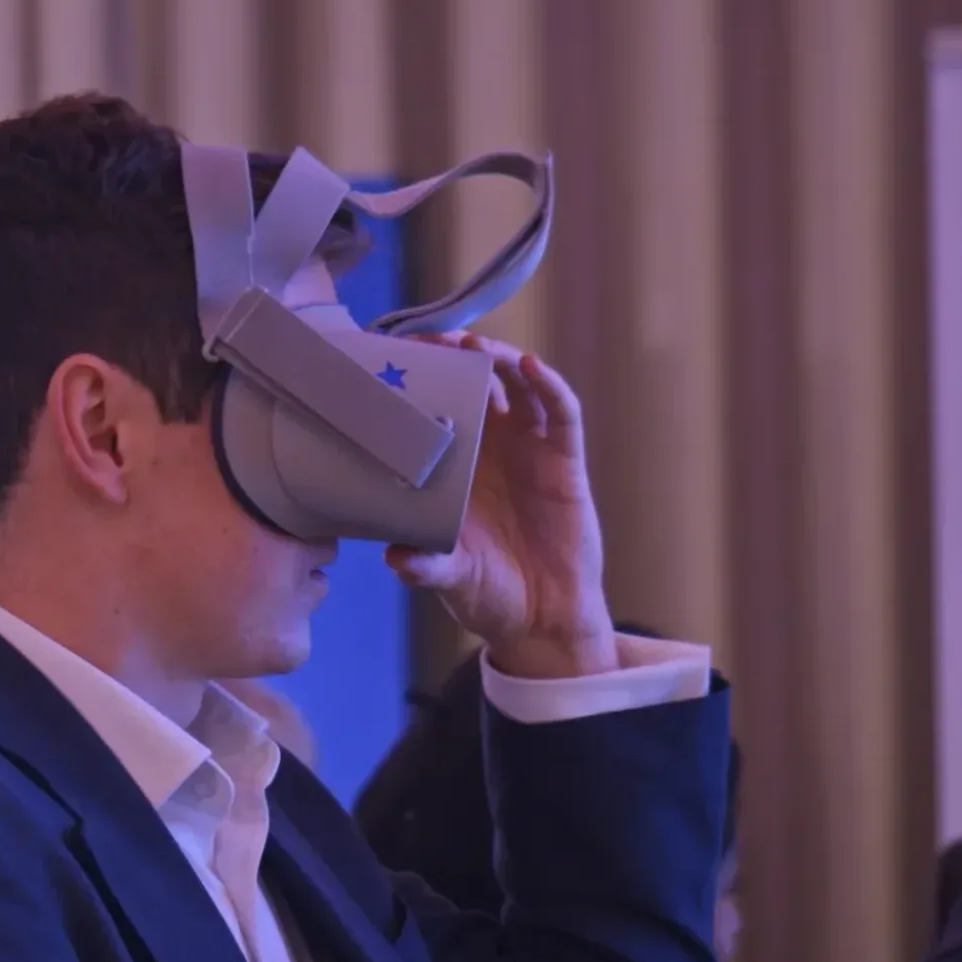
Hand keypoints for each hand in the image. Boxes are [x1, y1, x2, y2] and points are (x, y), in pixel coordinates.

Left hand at [385, 333, 618, 678]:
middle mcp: (493, 449)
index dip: (423, 378)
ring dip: (498, 359)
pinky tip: (530, 367)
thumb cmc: (488, 594)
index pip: (439, 406)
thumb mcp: (448, 577)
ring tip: (474, 345)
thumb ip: (424, 566)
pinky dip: (549, 385)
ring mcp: (531, 450)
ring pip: (518, 386)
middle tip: (431, 339)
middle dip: (456, 356)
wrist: (541, 622)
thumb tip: (395, 558)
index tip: (395, 356)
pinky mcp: (565, 462)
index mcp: (458, 466)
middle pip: (477, 383)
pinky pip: (562, 414)